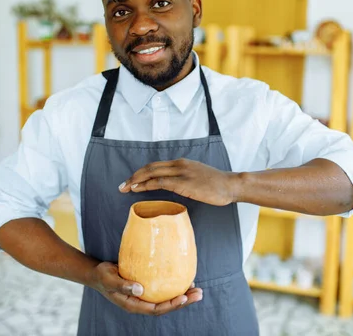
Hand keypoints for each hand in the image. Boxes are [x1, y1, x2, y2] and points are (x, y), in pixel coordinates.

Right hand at [90, 262, 202, 315]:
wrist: (98, 273)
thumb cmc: (103, 276)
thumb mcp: (110, 279)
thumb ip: (123, 285)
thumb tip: (140, 289)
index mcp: (133, 304)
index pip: (156, 309)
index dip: (171, 305)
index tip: (184, 298)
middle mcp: (142, 302)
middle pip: (166, 306)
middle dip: (183, 301)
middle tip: (199, 294)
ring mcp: (145, 296)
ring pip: (166, 299)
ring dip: (183, 295)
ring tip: (197, 289)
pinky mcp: (147, 288)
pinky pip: (163, 289)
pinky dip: (174, 286)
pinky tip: (184, 278)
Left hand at [119, 158, 238, 205]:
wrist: (230, 186)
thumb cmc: (217, 185)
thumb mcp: (198, 177)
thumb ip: (185, 179)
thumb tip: (174, 188)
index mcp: (182, 163)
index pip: (156, 165)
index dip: (141, 172)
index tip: (131, 180)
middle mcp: (179, 164)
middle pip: (150, 167)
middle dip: (134, 176)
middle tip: (122, 185)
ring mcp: (181, 172)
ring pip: (152, 173)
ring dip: (136, 180)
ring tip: (125, 188)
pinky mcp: (183, 183)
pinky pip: (160, 182)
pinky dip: (146, 185)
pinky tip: (138, 189)